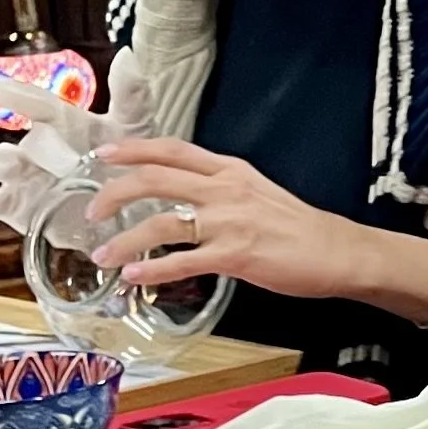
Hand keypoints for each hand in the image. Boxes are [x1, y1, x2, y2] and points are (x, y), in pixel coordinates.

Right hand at [0, 49, 154, 240]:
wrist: (133, 204)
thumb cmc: (128, 158)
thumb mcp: (134, 126)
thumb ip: (130, 93)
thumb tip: (127, 55)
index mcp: (59, 123)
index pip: (30, 102)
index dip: (4, 91)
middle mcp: (36, 148)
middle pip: (16, 145)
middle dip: (5, 152)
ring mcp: (25, 178)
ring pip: (3, 172)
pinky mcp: (21, 208)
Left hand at [89, 135, 377, 304]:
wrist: (337, 251)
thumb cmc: (298, 227)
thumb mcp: (256, 192)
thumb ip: (218, 190)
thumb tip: (181, 199)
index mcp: (229, 170)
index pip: (171, 150)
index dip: (133, 150)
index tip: (105, 156)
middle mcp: (225, 189)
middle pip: (154, 179)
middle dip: (114, 194)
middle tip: (91, 212)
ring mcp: (230, 221)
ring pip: (161, 222)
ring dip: (125, 240)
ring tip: (104, 255)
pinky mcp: (236, 255)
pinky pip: (182, 262)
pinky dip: (152, 271)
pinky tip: (134, 278)